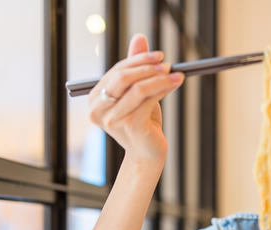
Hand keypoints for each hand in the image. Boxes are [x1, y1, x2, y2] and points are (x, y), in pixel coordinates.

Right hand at [86, 33, 184, 164]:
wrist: (148, 152)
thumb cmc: (142, 122)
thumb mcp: (138, 92)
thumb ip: (136, 67)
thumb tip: (140, 37)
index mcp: (94, 99)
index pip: (116, 72)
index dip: (138, 60)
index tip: (159, 55)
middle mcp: (98, 110)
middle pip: (122, 77)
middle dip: (147, 67)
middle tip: (167, 64)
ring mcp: (112, 119)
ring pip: (138, 88)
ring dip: (160, 78)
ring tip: (176, 75)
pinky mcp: (130, 125)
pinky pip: (148, 99)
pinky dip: (163, 88)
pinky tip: (175, 84)